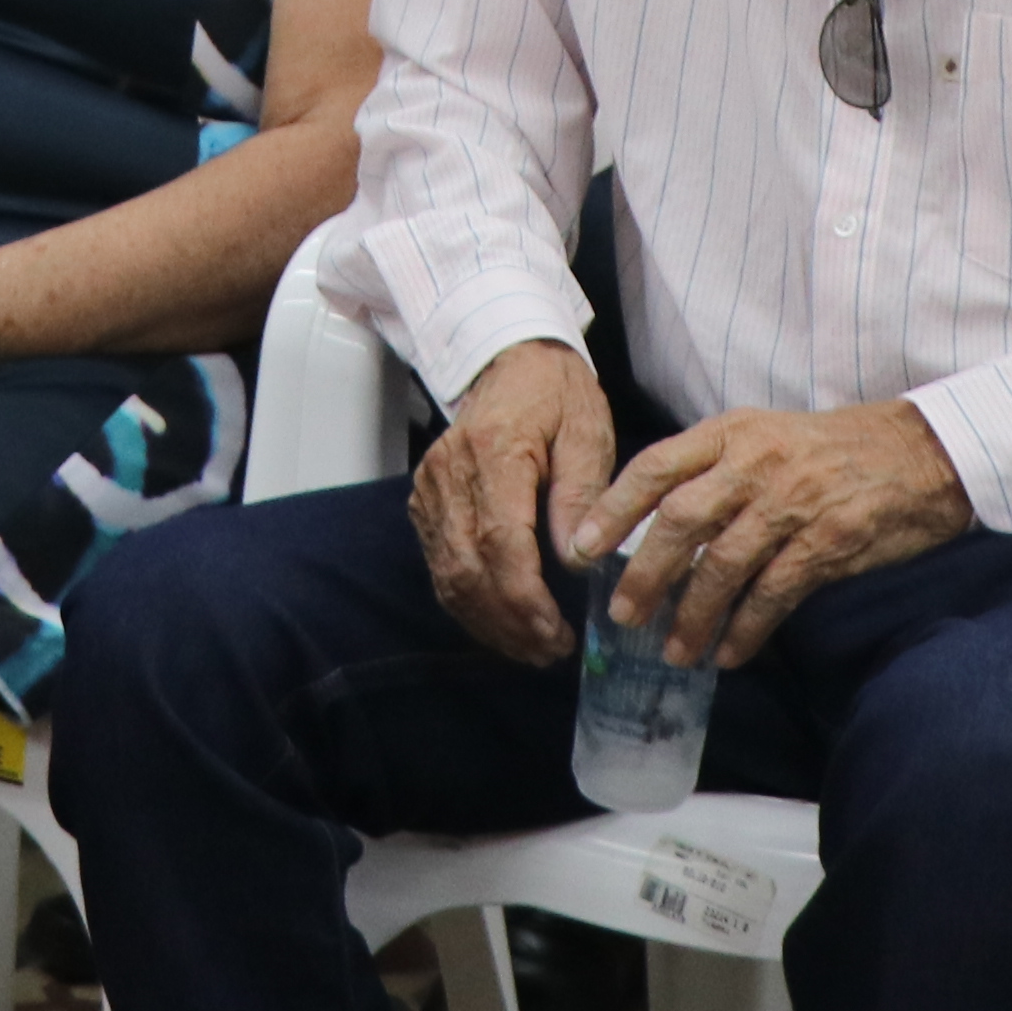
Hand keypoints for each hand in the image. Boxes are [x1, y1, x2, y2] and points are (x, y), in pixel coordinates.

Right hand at [408, 338, 618, 665]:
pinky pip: (441, 567)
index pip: (501, 541)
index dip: (527, 598)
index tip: (559, 632)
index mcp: (494, 451)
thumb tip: (575, 561)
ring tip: (533, 649)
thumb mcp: (586, 432)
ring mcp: (430, 490)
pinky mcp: (424, 503)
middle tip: (552, 651)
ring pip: (449, 575)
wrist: (510, 359)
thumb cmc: (556, 394)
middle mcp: (449, 473)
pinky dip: (469, 604)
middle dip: (510, 622)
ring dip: (489, 622)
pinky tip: (503, 625)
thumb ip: (581, 495)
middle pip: (469, 568)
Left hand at [571, 396, 972, 668]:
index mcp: (732, 432)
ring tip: (675, 650)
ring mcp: (793, 502)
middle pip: (681, 520)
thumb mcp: (764, 437)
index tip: (580, 548)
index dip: (612, 508)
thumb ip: (713, 471)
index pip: (656, 467)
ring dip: (693, 615)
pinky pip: (774, 593)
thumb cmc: (830, 450)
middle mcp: (755, 462)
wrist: (919, 453)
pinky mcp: (829, 541)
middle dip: (644, 573)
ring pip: (724, 565)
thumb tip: (652, 526)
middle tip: (623, 616)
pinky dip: (746, 629)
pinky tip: (729, 654)